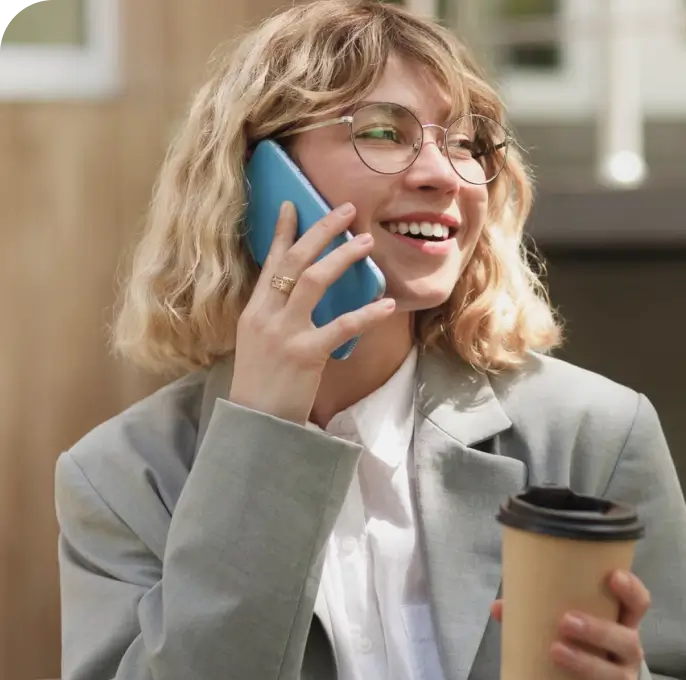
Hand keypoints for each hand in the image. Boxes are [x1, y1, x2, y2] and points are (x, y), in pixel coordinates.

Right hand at [229, 201, 395, 424]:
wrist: (255, 424)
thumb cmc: (262, 387)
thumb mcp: (258, 345)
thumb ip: (275, 319)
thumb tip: (299, 299)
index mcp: (254, 312)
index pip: (271, 263)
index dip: (284, 232)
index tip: (294, 204)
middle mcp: (266, 316)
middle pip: (294, 261)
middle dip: (321, 231)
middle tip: (346, 210)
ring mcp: (284, 334)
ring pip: (313, 281)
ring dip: (342, 257)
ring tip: (366, 242)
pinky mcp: (305, 355)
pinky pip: (341, 326)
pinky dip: (366, 313)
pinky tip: (386, 304)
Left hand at [491, 570, 649, 679]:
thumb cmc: (585, 644)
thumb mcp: (575, 626)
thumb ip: (541, 611)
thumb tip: (499, 606)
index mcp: (624, 624)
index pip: (638, 605)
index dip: (630, 590)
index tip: (612, 575)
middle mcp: (629, 653)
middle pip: (626, 641)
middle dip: (598, 630)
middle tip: (566, 621)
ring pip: (609, 676)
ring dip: (582, 664)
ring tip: (555, 651)